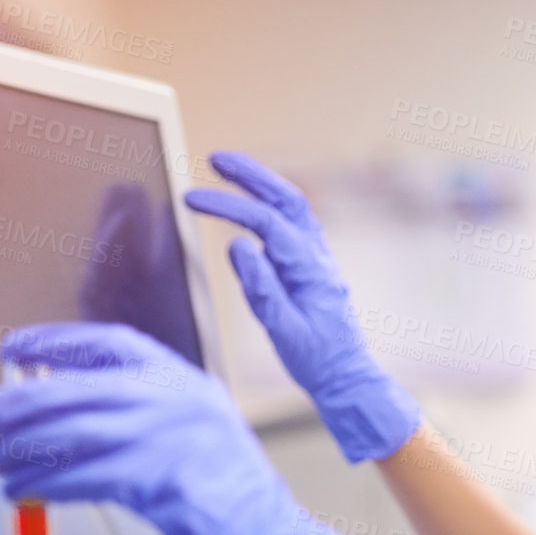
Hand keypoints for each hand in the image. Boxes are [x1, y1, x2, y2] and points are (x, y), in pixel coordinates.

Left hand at [0, 321, 374, 534]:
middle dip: (24, 402)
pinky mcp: (168, 484)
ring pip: (80, 432)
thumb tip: (54, 415)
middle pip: (85, 388)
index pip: (113, 344)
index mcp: (190, 383)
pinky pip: (89, 479)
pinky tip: (25, 493)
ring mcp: (180, 441)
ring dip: (26, 449)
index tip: (17, 349)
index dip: (58, 342)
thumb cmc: (226, 506)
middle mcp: (185, 402)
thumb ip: (136, 420)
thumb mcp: (189, 440)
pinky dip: (48, 485)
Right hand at [185, 151, 419, 462]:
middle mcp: (316, 254)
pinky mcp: (310, 265)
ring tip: (225, 169)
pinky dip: (268, 203)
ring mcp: (316, 257)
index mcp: (310, 267)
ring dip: (259, 184)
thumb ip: (261, 288)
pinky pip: (290, 222)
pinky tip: (250, 203)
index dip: (227, 206)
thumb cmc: (316, 359)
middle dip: (250, 174)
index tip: (190, 198)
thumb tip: (238, 245)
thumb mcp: (283, 330)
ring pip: (290, 206)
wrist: (346, 377)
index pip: (265, 222)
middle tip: (214, 158)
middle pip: (285, 198)